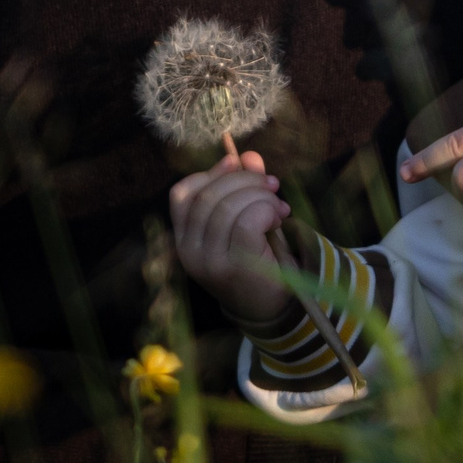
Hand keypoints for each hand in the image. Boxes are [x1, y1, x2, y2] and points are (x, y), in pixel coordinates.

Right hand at [167, 148, 296, 324]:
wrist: (276, 306)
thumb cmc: (259, 259)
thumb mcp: (248, 218)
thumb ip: (246, 187)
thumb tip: (248, 155)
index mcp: (186, 239)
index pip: (182, 195)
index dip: (210, 173)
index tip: (237, 163)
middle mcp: (189, 252)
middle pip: (208, 195)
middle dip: (246, 180)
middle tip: (273, 185)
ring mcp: (208, 262)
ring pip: (228, 206)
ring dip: (261, 196)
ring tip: (280, 208)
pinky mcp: (233, 268)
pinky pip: (248, 221)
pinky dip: (268, 210)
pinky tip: (280, 219)